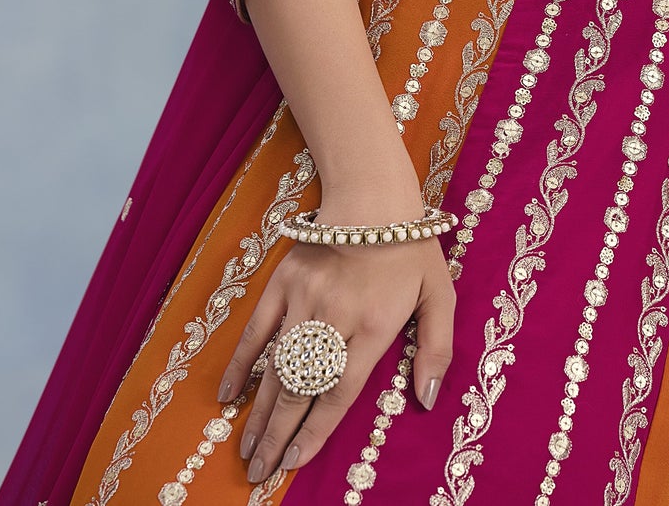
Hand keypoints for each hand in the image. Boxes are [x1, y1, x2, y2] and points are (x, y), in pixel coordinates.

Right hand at [217, 221, 455, 485]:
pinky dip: (240, 365)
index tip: (294, 462)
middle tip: (259, 473)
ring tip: (247, 450)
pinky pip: (255, 331)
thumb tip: (429, 398)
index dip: (314, 432)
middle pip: (301, 389)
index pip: (338, 393)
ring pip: (276, 368)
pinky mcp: (282, 283)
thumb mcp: (440, 294)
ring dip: (258, 413)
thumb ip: (437, 348)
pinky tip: (228, 396)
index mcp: (373, 327)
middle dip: (278, 436)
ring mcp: (303, 300)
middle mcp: (334, 318)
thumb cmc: (410, 247)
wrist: (373, 194)